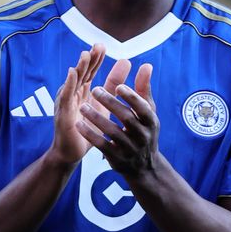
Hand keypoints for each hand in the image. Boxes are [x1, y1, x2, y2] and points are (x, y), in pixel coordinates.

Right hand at [50, 43, 104, 164]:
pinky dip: (68, 84)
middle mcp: (73, 93)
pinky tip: (72, 74)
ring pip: (72, 82)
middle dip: (89, 59)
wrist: (73, 152)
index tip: (103, 46)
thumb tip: (126, 61)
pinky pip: (65, 96)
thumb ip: (113, 83)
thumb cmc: (87, 128)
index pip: (90, 71)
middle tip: (98, 46)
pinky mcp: (62, 113)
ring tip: (85, 55)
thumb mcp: (104, 103)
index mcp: (83, 91)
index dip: (96, 59)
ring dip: (79, 67)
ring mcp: (66, 102)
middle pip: (81, 73)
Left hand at [76, 60, 158, 179]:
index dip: (131, 97)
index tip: (117, 86)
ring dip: (96, 119)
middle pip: (126, 118)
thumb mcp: (148, 112)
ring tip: (82, 107)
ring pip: (112, 132)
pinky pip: (102, 146)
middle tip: (95, 90)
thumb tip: (146, 65)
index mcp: (151, 122)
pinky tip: (79, 125)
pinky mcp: (117, 159)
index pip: (143, 108)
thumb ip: (144, 89)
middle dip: (110, 103)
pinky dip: (91, 135)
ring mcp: (130, 149)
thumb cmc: (144, 131)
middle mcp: (143, 136)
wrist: (143, 166)